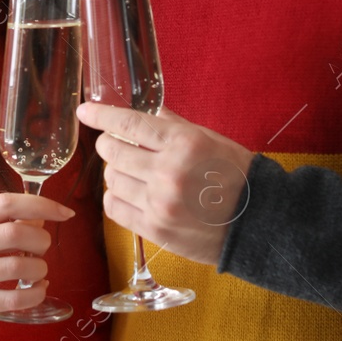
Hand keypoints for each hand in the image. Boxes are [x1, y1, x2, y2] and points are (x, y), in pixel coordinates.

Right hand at [0, 192, 75, 337]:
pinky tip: (38, 290)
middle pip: (14, 232)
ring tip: (40, 270)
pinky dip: (35, 294)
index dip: (40, 204)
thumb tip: (40, 214)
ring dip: (40, 267)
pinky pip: (12, 298)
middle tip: (44, 245)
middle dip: (42, 238)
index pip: (3, 204)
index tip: (64, 212)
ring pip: (17, 265)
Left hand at [76, 103, 253, 266]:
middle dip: (109, 145)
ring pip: (111, 180)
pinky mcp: (155, 229)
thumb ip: (174, 125)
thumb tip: (147, 112)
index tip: (84, 111)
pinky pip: (115, 208)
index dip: (101, 115)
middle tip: (116, 146)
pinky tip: (128, 193)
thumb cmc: (236, 176)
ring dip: (114, 172)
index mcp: (183, 143)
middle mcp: (168, 172)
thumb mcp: (210, 140)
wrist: (257, 223)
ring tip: (130, 172)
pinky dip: (116, 197)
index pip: (129, 123)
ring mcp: (159, 203)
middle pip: (112, 151)